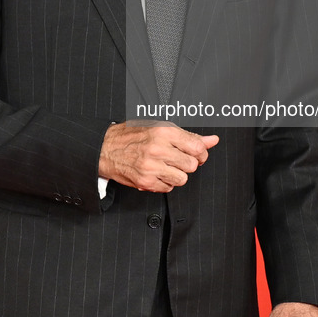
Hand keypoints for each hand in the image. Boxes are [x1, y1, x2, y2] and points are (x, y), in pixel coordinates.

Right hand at [98, 122, 218, 192]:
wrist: (105, 148)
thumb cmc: (132, 136)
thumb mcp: (160, 128)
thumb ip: (188, 136)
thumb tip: (212, 140)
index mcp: (163, 132)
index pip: (197, 148)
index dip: (201, 153)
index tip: (198, 154)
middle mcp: (158, 149)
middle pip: (192, 165)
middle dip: (188, 164)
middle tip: (178, 160)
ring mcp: (151, 167)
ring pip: (182, 179)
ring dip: (177, 174)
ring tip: (166, 166)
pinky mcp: (145, 182)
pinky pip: (168, 188)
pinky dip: (165, 182)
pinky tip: (156, 173)